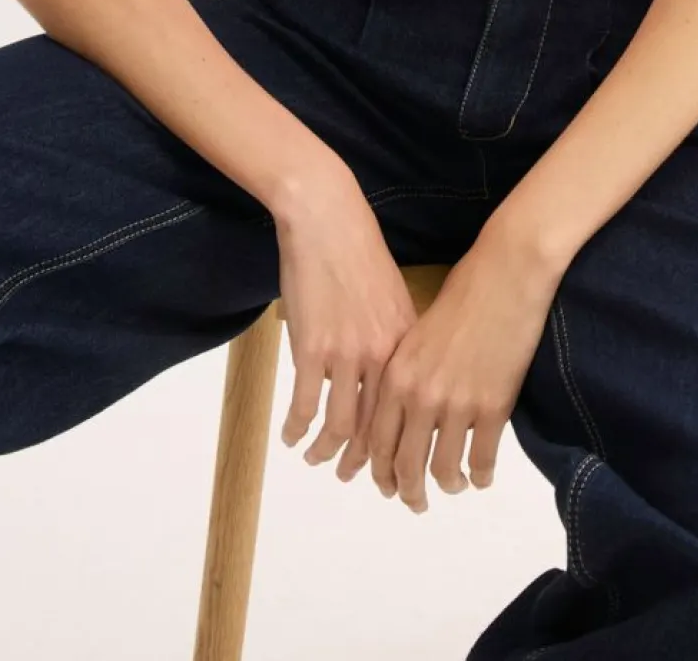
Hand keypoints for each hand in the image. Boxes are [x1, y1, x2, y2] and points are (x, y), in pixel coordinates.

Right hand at [273, 164, 418, 473]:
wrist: (328, 220)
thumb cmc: (357, 253)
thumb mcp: (390, 297)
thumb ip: (392, 339)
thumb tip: (387, 375)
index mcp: (406, 344)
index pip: (407, 412)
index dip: (398, 448)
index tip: (390, 468)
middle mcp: (384, 356)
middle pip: (378, 429)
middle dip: (366, 463)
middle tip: (355, 478)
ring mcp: (349, 355)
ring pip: (342, 427)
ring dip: (327, 453)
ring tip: (317, 461)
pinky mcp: (314, 349)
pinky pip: (306, 406)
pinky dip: (298, 429)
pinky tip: (291, 436)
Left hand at [339, 233, 559, 512]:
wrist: (504, 275)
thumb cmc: (462, 294)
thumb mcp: (418, 334)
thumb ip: (406, 373)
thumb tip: (403, 411)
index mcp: (396, 374)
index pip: (377, 440)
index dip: (380, 470)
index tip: (385, 484)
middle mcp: (420, 395)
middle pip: (405, 464)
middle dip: (407, 491)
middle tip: (414, 502)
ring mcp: (457, 404)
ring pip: (443, 469)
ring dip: (446, 486)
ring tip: (451, 487)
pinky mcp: (494, 407)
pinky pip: (481, 460)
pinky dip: (479, 476)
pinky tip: (481, 476)